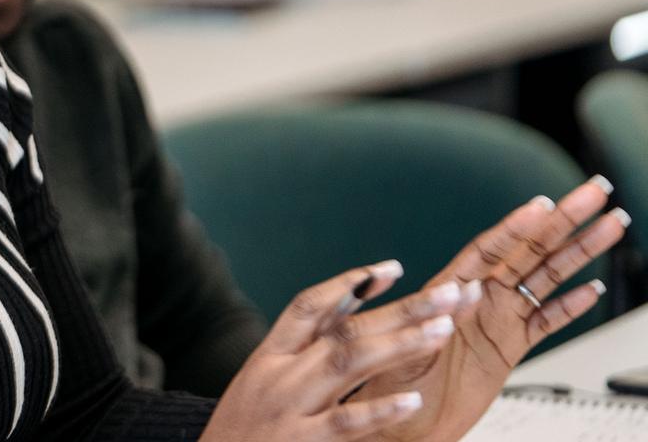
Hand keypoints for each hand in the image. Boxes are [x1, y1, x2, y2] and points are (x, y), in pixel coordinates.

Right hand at [199, 261, 478, 441]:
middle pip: (344, 330)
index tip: (394, 269)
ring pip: (347, 363)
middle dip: (402, 309)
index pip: (309, 307)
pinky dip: (378, 409)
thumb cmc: (244, 430)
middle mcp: (278, 375)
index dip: (350, 284)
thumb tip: (350, 306)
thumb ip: (302, 350)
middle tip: (450, 292)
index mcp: (268, 356)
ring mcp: (289, 408)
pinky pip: (344, 423)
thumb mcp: (262, 382)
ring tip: (443, 329)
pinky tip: (411, 399)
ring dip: (399, 343)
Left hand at [359, 178, 628, 441]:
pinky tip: (594, 289)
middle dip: (565, 221)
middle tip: (596, 192)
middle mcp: (478, 297)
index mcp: (449, 288)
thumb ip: (434, 319)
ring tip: (612, 225)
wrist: (399, 425)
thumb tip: (465, 292)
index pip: (490, 248)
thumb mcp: (404, 347)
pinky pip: (546, 321)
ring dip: (580, 252)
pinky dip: (571, 306)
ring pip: (547, 278)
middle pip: (529, 250)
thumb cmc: (387, 383)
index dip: (517, 226)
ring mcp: (497, 319)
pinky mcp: (510, 348)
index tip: (545, 203)